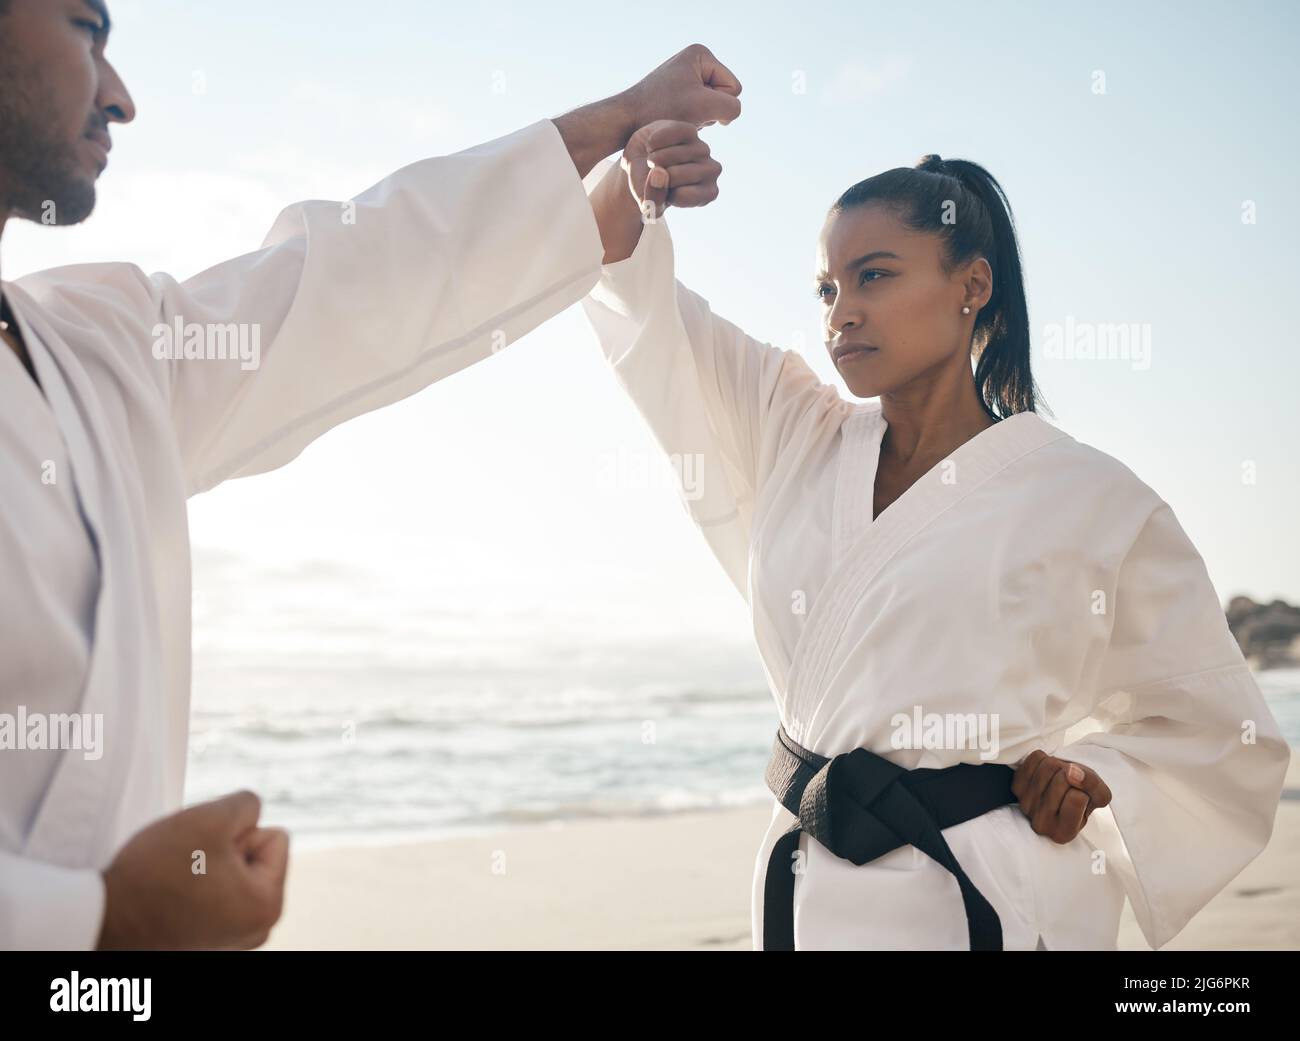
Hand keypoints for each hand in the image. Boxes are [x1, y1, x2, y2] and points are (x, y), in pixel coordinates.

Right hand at [97, 790, 289, 949]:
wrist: (102, 917)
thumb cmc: (156, 871)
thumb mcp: (211, 817)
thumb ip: (247, 804)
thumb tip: (253, 813)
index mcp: (268, 906)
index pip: (275, 837)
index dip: (238, 834)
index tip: (204, 855)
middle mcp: (257, 930)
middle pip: (255, 857)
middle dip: (225, 851)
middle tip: (187, 868)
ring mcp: (231, 939)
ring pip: (232, 872)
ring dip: (208, 866)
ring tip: (177, 880)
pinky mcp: (206, 940)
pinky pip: (213, 892)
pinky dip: (195, 886)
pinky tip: (170, 895)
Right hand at [621, 120, 721, 220]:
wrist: (642, 163)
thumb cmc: (650, 187)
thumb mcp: (647, 203)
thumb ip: (652, 198)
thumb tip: (659, 172)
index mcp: (708, 194)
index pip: (681, 196)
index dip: (663, 195)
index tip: (664, 192)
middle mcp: (713, 171)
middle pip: (674, 175)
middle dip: (657, 175)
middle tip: (659, 174)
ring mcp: (703, 149)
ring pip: (669, 156)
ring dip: (653, 159)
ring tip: (657, 161)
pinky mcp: (690, 130)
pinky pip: (666, 137)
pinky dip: (653, 143)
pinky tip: (655, 146)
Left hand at [625, 44, 741, 130]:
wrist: (628, 119)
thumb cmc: (662, 110)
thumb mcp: (704, 106)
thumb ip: (732, 107)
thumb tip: (729, 114)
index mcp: (701, 54)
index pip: (732, 87)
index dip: (718, 105)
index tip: (692, 106)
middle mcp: (695, 61)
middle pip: (724, 95)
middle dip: (708, 111)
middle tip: (684, 113)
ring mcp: (687, 77)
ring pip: (713, 106)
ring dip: (699, 117)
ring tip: (678, 116)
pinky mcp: (679, 92)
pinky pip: (700, 111)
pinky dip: (691, 119)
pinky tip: (675, 119)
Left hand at [1011, 750, 1111, 843]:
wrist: (1063, 789)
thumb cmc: (1082, 796)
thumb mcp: (1099, 796)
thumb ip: (1093, 785)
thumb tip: (1072, 771)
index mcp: (1064, 833)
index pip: (1076, 798)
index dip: (1083, 791)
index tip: (1080, 796)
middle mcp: (1041, 824)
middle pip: (1062, 780)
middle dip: (1071, 774)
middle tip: (1070, 783)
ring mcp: (1026, 805)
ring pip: (1048, 766)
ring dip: (1058, 765)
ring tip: (1059, 776)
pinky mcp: (1016, 786)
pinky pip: (1035, 759)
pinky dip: (1044, 758)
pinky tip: (1046, 771)